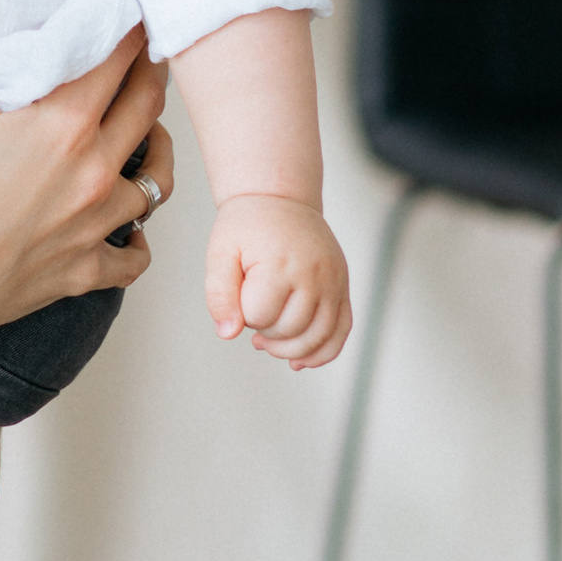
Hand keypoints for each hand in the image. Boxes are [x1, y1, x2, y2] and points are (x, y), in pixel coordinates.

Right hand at [0, 0, 167, 347]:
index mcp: (68, 123)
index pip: (120, 56)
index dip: (130, 25)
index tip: (133, 3)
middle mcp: (97, 172)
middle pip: (147, 108)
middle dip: (150, 74)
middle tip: (145, 52)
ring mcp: (96, 226)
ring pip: (156, 181)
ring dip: (153, 151)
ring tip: (141, 132)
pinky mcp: (85, 271)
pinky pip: (134, 256)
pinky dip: (135, 240)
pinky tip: (124, 227)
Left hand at [204, 195, 350, 366]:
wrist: (280, 199)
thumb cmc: (247, 226)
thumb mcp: (221, 251)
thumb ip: (219, 293)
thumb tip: (228, 334)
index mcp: (280, 263)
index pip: (259, 316)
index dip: (242, 314)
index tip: (239, 293)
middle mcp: (313, 274)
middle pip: (289, 331)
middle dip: (264, 331)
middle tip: (250, 312)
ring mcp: (333, 282)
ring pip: (318, 338)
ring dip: (289, 349)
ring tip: (267, 339)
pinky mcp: (342, 287)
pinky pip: (342, 331)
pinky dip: (322, 353)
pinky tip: (299, 361)